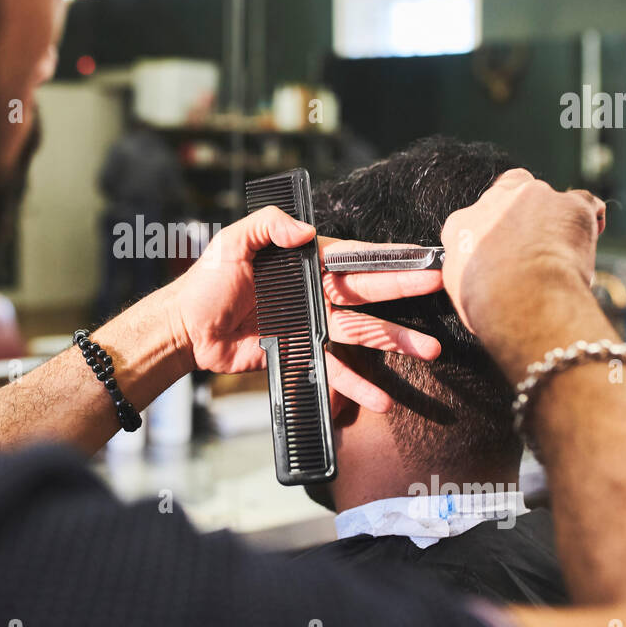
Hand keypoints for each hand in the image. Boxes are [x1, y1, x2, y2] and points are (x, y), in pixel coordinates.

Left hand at [167, 206, 442, 413]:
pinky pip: (334, 370)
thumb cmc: (207, 281)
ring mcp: (311, 325)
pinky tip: (382, 400)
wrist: (185, 328)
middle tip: (440, 289)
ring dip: (396, 342)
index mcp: (305, 262)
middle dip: (404, 291)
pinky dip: (357, 385)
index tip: (421, 255)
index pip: (353, 257)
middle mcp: (315, 292)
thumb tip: (307, 230)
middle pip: (368, 292)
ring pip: (361, 333)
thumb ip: (269, 226)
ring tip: (430, 350)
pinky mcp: (301, 355)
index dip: (387, 257)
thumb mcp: (232, 243)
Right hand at [440, 169, 605, 338]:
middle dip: (520, 214)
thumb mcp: (459, 287)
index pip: (475, 220)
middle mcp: (495, 201)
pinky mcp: (571, 204)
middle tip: (530, 243)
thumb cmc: (492, 304)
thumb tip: (475, 272)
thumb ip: (465, 268)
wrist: (526, 301)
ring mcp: (534, 197)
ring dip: (553, 217)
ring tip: (561, 248)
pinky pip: (584, 202)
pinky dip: (588, 217)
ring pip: (547, 198)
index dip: (491, 235)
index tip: (500, 251)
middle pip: (509, 194)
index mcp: (462, 224)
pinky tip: (590, 232)